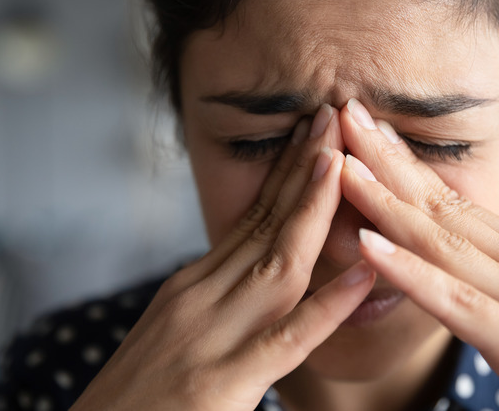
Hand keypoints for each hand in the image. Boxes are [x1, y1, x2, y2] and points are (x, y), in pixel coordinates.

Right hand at [71, 105, 374, 410]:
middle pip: (265, 223)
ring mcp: (210, 336)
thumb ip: (215, 298)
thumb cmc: (135, 398)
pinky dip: (328, 305)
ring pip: (276, 262)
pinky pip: (287, 339)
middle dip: (305, 168)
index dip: (287, 172)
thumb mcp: (172, 331)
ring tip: (344, 161)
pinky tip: (362, 275)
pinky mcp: (221, 383)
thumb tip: (254, 270)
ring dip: (312, 208)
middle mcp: (200, 297)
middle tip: (335, 115)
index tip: (315, 133)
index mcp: (193, 285)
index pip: (250, 217)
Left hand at [337, 99, 498, 409]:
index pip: (453, 200)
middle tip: (342, 113)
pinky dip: (407, 270)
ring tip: (339, 163)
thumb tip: (457, 264)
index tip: (367, 132)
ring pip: (439, 239)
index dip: (404, 164)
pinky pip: (454, 299)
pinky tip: (365, 244)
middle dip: (385, 158)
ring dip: (382, 198)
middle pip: (440, 204)